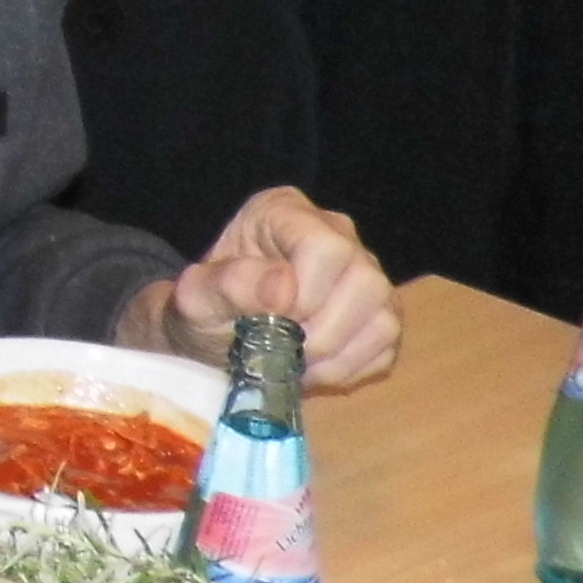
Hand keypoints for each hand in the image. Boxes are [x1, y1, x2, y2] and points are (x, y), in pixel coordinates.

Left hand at [122, 185, 398, 388]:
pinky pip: (387, 345)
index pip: (325, 247)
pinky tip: (315, 368)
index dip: (307, 294)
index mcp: (285, 213)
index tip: (273, 322)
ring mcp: (364, 273)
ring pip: (384, 316)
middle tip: (284, 351)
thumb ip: (227, 285)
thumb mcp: (195, 300)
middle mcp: (336, 233)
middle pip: (365, 281)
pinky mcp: (378, 313)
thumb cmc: (204, 311)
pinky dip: (350, 369)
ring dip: (338, 357)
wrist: (214, 339)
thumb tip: (283, 287)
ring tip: (296, 364)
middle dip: (322, 333)